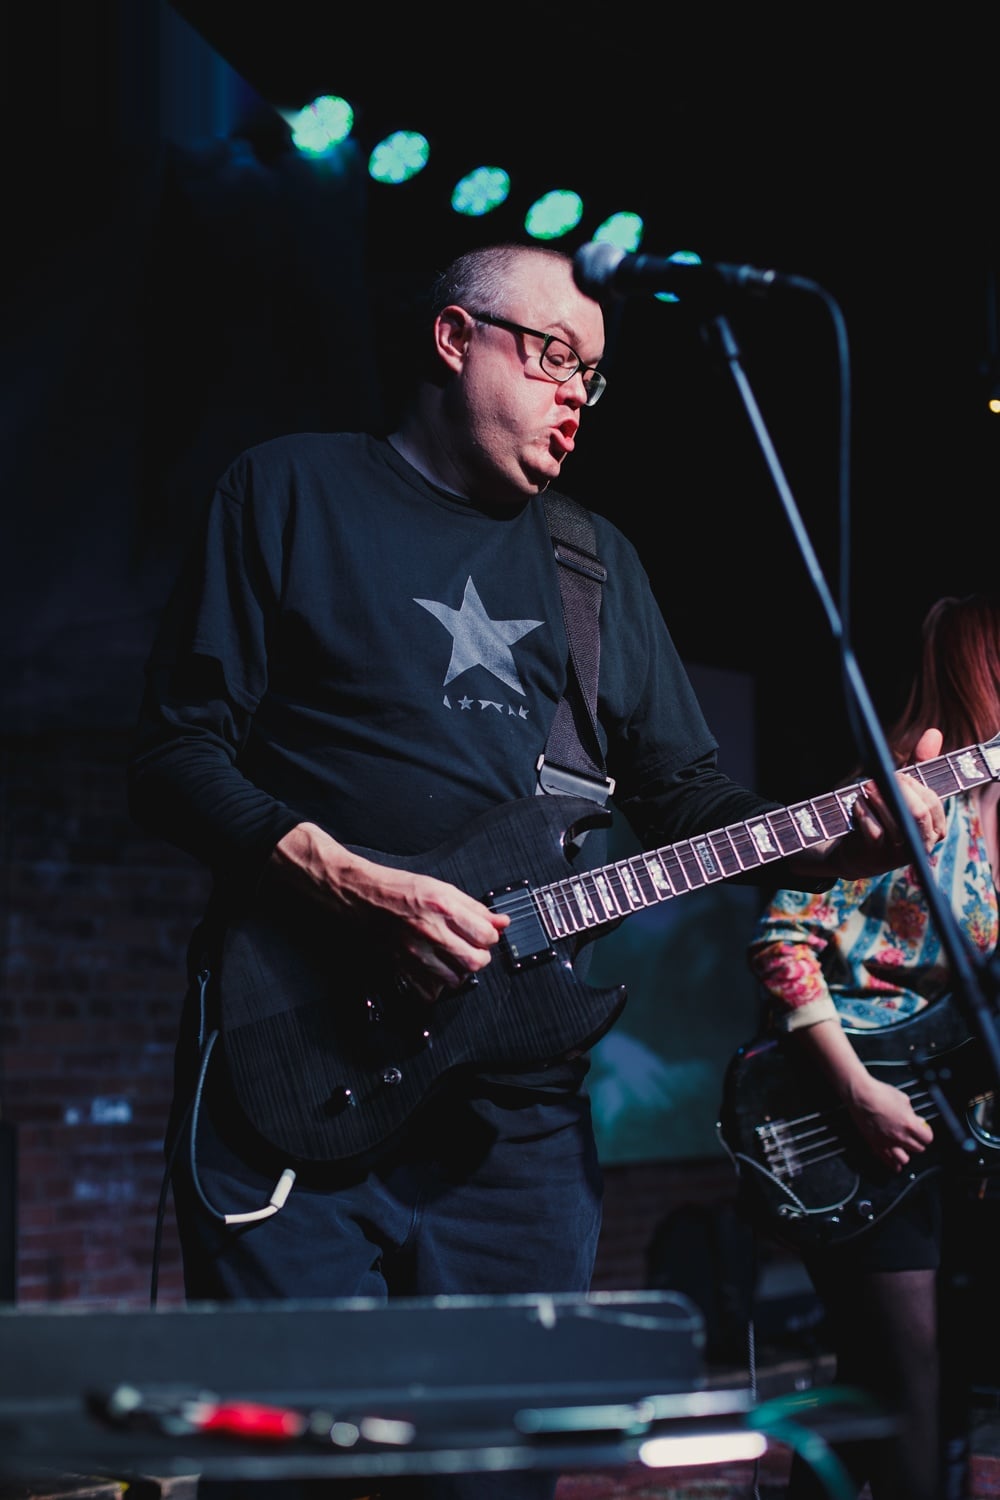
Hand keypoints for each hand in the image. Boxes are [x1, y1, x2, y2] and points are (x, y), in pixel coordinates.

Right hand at [270, 822, 509, 1001]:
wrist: (361, 895)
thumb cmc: (397, 889)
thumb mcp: (441, 888)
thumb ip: (473, 907)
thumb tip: (501, 921)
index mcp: (443, 907)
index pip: (486, 935)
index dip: (491, 936)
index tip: (484, 934)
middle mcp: (430, 931)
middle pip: (474, 961)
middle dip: (479, 957)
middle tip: (472, 949)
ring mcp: (415, 952)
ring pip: (454, 980)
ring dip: (459, 973)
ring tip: (453, 960)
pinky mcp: (401, 966)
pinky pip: (428, 992)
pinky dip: (435, 987)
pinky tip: (434, 972)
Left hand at [832, 727, 946, 880]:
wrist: (855, 850)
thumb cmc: (884, 814)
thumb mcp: (903, 789)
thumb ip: (920, 763)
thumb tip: (934, 733)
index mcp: (934, 829)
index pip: (933, 803)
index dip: (914, 786)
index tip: (898, 776)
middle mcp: (921, 844)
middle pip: (918, 813)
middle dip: (899, 790)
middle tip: (880, 777)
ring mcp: (899, 854)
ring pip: (897, 822)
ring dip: (878, 799)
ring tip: (866, 786)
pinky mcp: (876, 857)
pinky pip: (875, 832)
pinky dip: (865, 814)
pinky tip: (858, 805)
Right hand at [845, 1070, 934, 1171]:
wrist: (860, 1095)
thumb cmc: (879, 1093)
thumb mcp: (903, 1099)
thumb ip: (912, 1113)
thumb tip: (916, 1120)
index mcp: (909, 1124)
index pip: (927, 1139)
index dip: (926, 1133)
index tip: (923, 1130)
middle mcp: (899, 1136)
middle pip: (918, 1149)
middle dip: (917, 1142)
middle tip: (913, 1136)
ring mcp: (887, 1142)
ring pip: (904, 1159)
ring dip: (906, 1153)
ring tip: (904, 1147)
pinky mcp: (875, 1144)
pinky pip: (887, 1161)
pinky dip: (893, 1163)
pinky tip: (894, 1162)